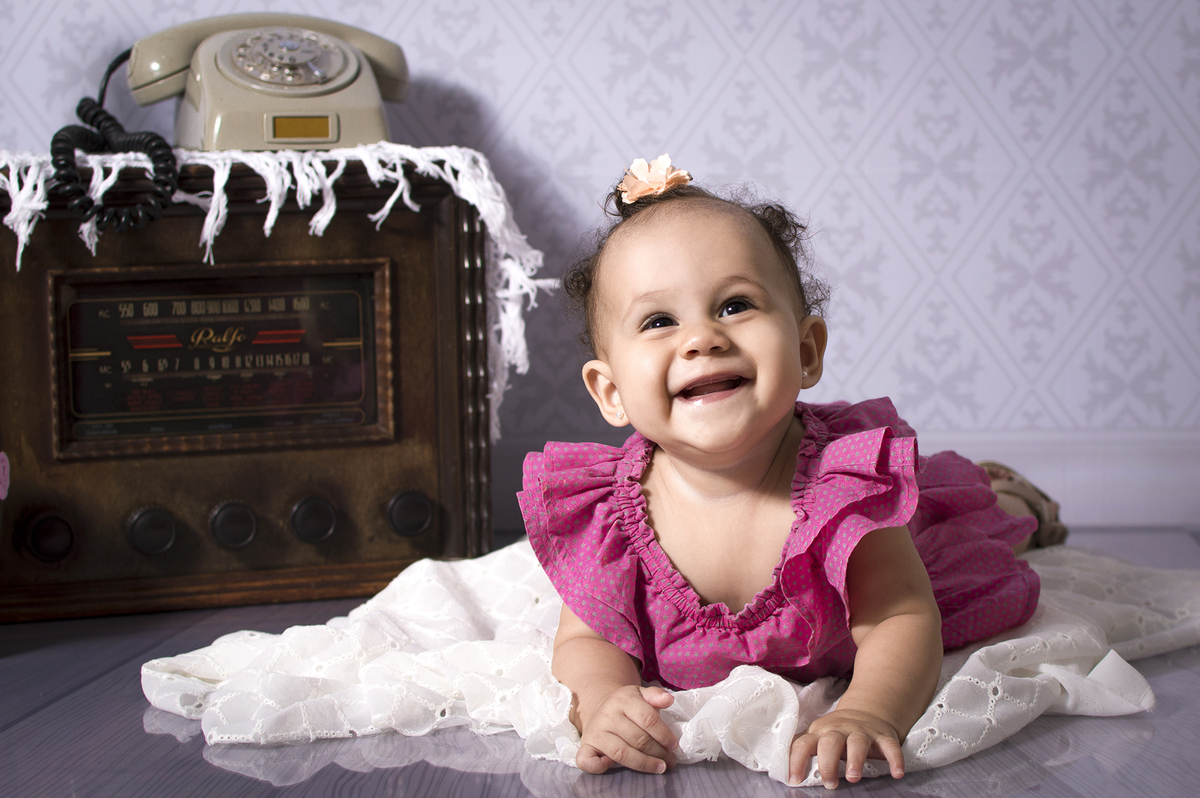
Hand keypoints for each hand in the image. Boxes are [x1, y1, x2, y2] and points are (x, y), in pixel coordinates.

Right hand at [575, 685, 677, 774]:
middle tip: (670, 760)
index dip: (664, 734)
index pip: (648, 719)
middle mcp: (607, 715)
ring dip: (643, 763)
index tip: (674, 746)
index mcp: (623, 699)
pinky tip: (612, 766)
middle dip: (658, 752)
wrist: (599, 707)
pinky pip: (587, 760)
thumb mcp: (640, 694)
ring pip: (621, 753)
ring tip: (659, 767)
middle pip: (638, 738)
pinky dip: (599, 767)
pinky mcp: (585, 746)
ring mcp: (595, 731)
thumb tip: (668, 700)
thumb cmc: (626, 705)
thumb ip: (655, 695)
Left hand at [789, 708, 903, 788]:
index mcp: (819, 732)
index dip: (796, 760)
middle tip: (829, 783)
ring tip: (854, 778)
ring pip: (857, 742)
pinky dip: (894, 758)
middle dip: (827, 762)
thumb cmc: (836, 732)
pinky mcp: (883, 736)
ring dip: (855, 759)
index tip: (793, 780)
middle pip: (830, 742)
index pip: (803, 744)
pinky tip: (896, 773)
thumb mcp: (818, 736)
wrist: (866, 712)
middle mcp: (839, 730)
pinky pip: (890, 746)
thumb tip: (780, 767)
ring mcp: (862, 731)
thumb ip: (804, 749)